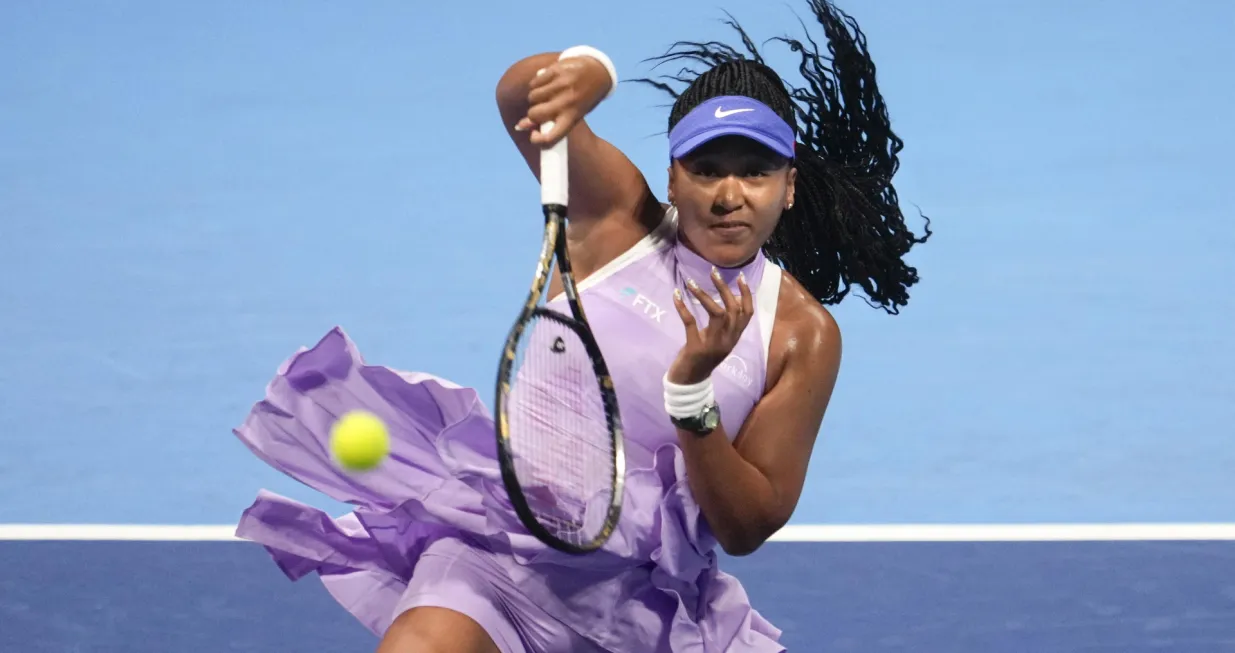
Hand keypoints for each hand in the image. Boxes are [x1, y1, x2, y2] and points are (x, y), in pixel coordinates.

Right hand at [514, 56, 612, 146]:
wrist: (597, 72)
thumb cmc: (580, 100)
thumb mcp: (569, 114)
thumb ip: (547, 122)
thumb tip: (519, 126)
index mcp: (572, 118)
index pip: (551, 138)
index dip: (537, 140)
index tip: (533, 135)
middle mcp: (567, 102)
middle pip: (534, 114)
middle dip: (533, 114)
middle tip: (540, 111)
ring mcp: (561, 85)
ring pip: (532, 97)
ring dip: (535, 98)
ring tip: (546, 95)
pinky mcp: (556, 70)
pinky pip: (534, 82)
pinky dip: (536, 85)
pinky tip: (547, 83)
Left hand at [668, 268, 754, 384]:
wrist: (689, 384)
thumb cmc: (702, 358)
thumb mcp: (718, 340)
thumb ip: (724, 323)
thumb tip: (728, 297)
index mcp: (734, 337)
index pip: (747, 313)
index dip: (746, 294)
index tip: (740, 276)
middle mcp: (727, 340)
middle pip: (732, 310)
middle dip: (724, 288)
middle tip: (713, 272)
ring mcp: (713, 345)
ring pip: (716, 314)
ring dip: (704, 295)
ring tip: (691, 282)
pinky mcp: (696, 348)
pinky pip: (691, 323)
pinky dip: (683, 308)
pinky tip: (676, 296)